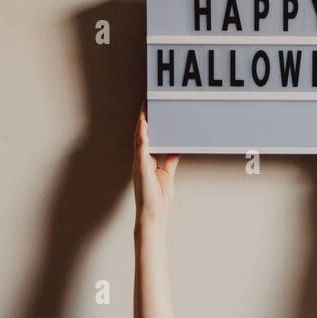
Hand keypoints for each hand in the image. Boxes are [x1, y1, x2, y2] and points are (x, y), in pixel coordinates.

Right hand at [133, 106, 178, 226]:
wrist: (154, 214)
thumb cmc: (159, 198)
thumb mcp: (167, 173)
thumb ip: (170, 160)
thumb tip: (177, 148)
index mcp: (146, 161)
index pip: (147, 138)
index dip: (148, 124)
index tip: (151, 110)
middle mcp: (141, 160)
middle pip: (141, 135)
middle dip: (144, 118)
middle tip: (147, 103)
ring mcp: (140, 163)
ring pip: (139, 138)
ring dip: (142, 122)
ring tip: (145, 108)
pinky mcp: (141, 168)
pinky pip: (141, 148)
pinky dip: (142, 135)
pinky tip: (144, 124)